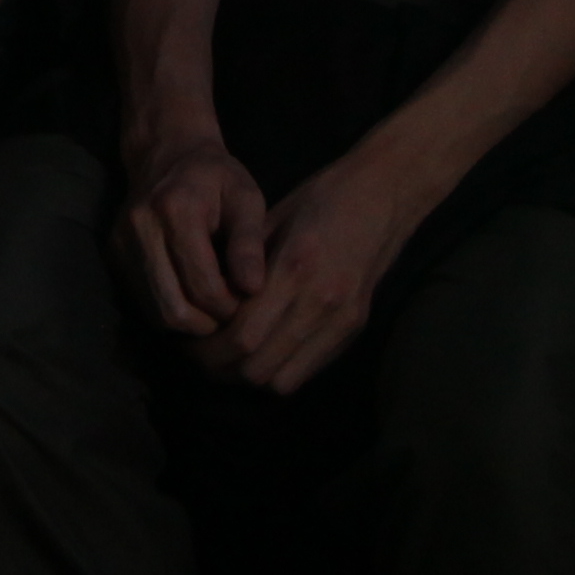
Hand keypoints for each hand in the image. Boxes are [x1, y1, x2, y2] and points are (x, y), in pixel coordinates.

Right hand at [117, 130, 272, 335]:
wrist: (165, 153)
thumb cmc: (216, 176)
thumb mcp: (245, 197)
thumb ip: (249, 242)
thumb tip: (252, 289)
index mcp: (175, 210)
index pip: (203, 286)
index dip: (230, 306)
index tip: (247, 299)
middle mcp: (140, 229)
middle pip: (174, 309)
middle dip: (208, 323)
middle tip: (231, 311)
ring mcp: (120, 245)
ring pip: (156, 314)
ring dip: (190, 322)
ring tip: (214, 306)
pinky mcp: (113, 257)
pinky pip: (144, 305)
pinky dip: (172, 310)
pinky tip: (192, 296)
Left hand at [207, 153, 426, 395]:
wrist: (385, 195)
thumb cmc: (322, 198)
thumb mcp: (272, 219)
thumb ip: (241, 264)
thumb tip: (206, 302)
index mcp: (294, 267)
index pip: (242, 335)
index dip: (208, 349)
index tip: (190, 341)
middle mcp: (320, 301)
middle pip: (257, 367)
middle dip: (221, 367)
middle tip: (202, 353)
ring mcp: (341, 319)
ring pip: (281, 380)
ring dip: (250, 374)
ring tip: (231, 356)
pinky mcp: (355, 328)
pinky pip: (307, 371)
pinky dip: (279, 369)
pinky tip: (265, 350)